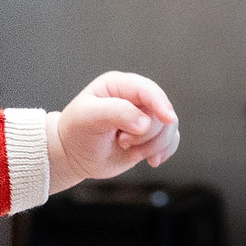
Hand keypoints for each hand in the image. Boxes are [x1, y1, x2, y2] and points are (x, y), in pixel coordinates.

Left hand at [46, 71, 181, 191]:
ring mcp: (145, 118)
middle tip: (122, 141)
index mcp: (120, 85)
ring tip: (130, 150)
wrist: (73, 154)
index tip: (167, 119)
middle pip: (161, 113)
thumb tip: (144, 123)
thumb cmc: (76, 131)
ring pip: (169, 129)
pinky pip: (171, 141)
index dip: (160, 103)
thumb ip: (116, 113)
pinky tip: (151, 160)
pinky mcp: (151, 136)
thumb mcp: (87, 117)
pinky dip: (163, 152)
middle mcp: (136, 99)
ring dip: (153, 146)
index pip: (147, 90)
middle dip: (145, 134)